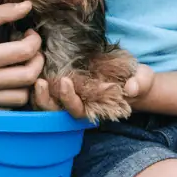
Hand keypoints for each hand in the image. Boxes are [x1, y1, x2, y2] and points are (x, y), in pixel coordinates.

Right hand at [0, 0, 43, 107]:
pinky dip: (17, 93)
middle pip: (28, 76)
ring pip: (23, 95)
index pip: (25, 53)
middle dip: (37, 60)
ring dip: (29, 79)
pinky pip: (10, 106)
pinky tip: (13, 78)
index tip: (30, 34)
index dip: (35, 41)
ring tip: (23, 64)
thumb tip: (28, 6)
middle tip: (32, 50)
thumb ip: (4, 12)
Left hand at [30, 64, 155, 117]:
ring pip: (48, 103)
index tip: (65, 82)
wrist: (133, 78)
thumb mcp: (142, 81)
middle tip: (41, 81)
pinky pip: (48, 89)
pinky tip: (37, 65)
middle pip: (56, 111)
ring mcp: (71, 97)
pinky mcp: (66, 86)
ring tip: (35, 76)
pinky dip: (41, 82)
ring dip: (39, 93)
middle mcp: (80, 106)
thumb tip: (131, 88)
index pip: (77, 111)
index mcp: (96, 109)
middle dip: (47, 100)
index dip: (69, 100)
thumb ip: (139, 84)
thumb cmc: (137, 82)